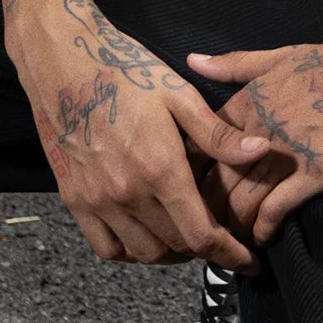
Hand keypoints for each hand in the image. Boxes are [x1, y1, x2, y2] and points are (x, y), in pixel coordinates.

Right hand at [12, 0, 270, 270]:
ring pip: (143, 253)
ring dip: (170, 252)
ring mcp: (96, 200)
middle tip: (220, 237)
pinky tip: (145, 233)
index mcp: (160, 168)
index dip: (229, 255)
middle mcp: (127, 193)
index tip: (248, 262)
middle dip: (205, 249)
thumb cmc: (125, 70)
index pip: (201, 235)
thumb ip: (218, 133)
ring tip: (185, 234)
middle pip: (176, 247)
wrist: (61, 60)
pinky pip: (106, 248)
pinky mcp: (74, 200)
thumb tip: (261, 152)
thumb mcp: (178, 94)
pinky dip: (130, 251)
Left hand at [186, 38, 322, 242]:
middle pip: (213, 182)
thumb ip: (234, 65)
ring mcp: (284, 155)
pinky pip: (275, 211)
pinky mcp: (313, 175)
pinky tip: (260, 241)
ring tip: (227, 245)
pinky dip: (262, 230)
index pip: (198, 147)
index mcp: (246, 103)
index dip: (187, 174)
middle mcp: (256, 131)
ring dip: (230, 228)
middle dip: (202, 210)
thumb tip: (191, 61)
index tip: (185, 191)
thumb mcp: (280, 56)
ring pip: (240, 202)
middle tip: (199, 230)